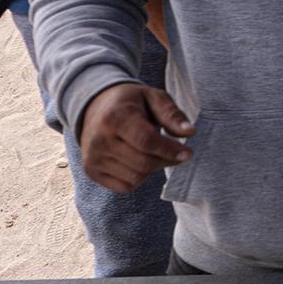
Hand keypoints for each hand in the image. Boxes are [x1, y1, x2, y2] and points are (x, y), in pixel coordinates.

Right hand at [77, 82, 192, 192]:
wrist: (95, 107)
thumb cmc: (130, 102)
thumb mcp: (154, 97)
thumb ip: (172, 114)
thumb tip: (191, 132)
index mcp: (115, 117)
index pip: (147, 142)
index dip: (170, 150)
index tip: (188, 153)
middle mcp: (99, 140)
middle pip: (143, 163)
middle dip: (166, 160)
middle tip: (178, 153)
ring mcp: (93, 158)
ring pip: (136, 177)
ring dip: (154, 168)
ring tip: (156, 153)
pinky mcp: (92, 171)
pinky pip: (125, 186)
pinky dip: (139, 178)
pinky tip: (140, 161)